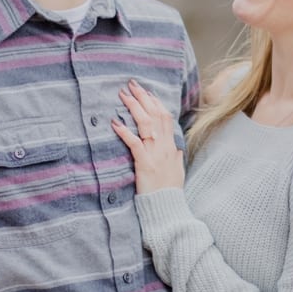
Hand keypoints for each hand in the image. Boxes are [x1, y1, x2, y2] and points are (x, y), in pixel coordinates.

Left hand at [111, 79, 185, 193]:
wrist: (167, 207)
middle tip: (132, 84)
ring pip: (146, 124)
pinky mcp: (144, 164)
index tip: (146, 92)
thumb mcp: (177, 169)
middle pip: (155, 115)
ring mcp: (155, 154)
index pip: (165, 117)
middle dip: (143, 97)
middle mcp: (164, 146)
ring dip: (134, 107)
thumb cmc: (170, 190)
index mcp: (171, 146)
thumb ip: (175, 155)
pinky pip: (134, 144)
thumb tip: (174, 146)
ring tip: (123, 95)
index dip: (156, 102)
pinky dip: (124, 132)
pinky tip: (115, 123)